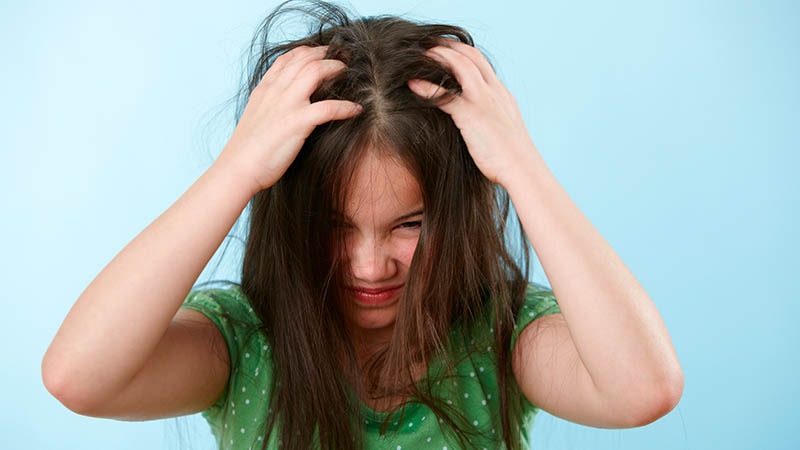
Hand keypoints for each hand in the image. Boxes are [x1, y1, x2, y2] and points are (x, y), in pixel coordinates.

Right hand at [216, 45, 362, 191]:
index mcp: (265, 89)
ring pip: (315, 72)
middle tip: (343, 59)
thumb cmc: (247, 150)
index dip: (308, 52)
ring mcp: (286, 105)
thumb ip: (270, 105)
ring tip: (350, 73)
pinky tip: (356, 110)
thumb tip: (285, 106)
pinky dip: (346, 107)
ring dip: (336, 69)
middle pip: (304, 59)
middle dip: (326, 54)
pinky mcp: (296, 123)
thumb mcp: (256, 117)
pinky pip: (328, 108)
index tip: (324, 54)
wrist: (237, 168)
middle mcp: (275, 91)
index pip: (287, 59)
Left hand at [407, 38, 539, 186]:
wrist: (522, 169)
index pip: (481, 62)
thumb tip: (476, 123)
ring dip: (437, 57)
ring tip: (417, 56)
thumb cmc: (512, 158)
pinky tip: (412, 84)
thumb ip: (490, 119)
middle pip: (470, 55)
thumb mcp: (504, 130)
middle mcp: (494, 92)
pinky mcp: (472, 115)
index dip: (461, 52)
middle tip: (426, 44)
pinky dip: (427, 86)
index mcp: (502, 94)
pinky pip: (445, 94)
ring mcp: (483, 101)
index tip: (444, 50)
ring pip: (459, 66)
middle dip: (447, 46)